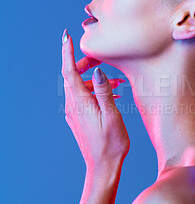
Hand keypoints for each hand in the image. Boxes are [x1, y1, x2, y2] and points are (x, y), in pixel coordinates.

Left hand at [61, 29, 129, 178]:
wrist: (103, 167)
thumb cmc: (111, 143)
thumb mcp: (111, 115)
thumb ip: (103, 91)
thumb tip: (96, 71)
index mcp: (79, 102)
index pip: (69, 71)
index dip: (67, 52)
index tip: (67, 37)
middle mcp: (73, 106)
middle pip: (72, 76)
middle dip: (85, 64)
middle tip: (102, 58)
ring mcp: (75, 113)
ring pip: (80, 87)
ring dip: (95, 80)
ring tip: (117, 83)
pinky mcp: (79, 119)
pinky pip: (84, 98)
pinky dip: (96, 91)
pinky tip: (112, 95)